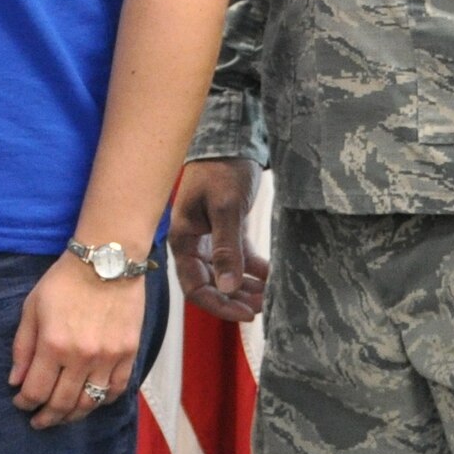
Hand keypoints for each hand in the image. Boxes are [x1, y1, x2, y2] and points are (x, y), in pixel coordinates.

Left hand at [8, 253, 145, 429]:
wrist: (107, 260)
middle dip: (46, 417)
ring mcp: (108, 358)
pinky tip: (91, 401)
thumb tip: (15, 381)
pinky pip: (115, 390)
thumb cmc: (64, 280)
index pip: (36, 390)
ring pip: (89, 403)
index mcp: (53, 344)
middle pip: (62, 403)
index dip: (25, 402)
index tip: (20, 403)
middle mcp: (81, 357)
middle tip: (38, 421)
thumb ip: (23, 346)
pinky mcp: (128, 354)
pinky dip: (102, 402)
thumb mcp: (32, 306)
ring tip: (62, 416)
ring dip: (72, 415)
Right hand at [167, 159, 267, 321]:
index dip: (219, 305)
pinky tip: (271, 277)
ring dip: (245, 288)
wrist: (230, 140)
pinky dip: (253, 270)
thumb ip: (226, 249)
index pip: (194, 287)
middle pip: (210, 285)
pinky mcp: (227, 230)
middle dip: (235, 300)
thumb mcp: (225, 208)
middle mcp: (194, 243)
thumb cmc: (221, 170)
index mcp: (183, 239)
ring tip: (269, 297)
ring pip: (225, 274)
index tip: (247, 314)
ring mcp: (210, 237)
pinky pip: (238, 259)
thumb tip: (227, 288)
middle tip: (263, 308)